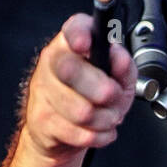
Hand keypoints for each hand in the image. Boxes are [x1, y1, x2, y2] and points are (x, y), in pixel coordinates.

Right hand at [20, 13, 137, 160]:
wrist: (61, 131)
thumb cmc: (92, 98)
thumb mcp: (118, 79)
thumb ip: (124, 66)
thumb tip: (120, 58)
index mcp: (71, 43)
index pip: (72, 30)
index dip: (79, 35)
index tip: (86, 44)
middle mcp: (53, 62)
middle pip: (71, 70)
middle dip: (103, 90)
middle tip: (114, 96)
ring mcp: (43, 90)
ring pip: (81, 110)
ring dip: (105, 119)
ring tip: (109, 117)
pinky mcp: (42, 119)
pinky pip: (79, 133)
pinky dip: (99, 136)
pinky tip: (100, 131)